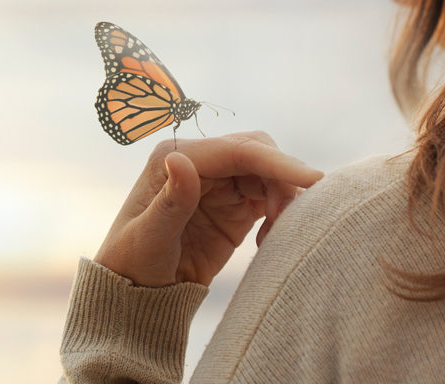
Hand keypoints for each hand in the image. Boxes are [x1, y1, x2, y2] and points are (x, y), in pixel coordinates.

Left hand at [94, 131, 322, 286]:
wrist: (138, 292)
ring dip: (283, 198)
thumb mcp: (148, 238)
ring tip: (274, 237)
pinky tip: (268, 241)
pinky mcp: (235, 206)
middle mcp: (199, 162)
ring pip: (269, 173)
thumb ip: (171, 201)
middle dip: (281, 178)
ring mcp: (219, 183)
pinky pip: (270, 197)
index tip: (312, 180)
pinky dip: (280, 214)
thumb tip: (179, 159)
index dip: (276, 161)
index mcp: (174, 158)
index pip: (236, 150)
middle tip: (285, 219)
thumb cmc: (132, 264)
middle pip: (258, 152)